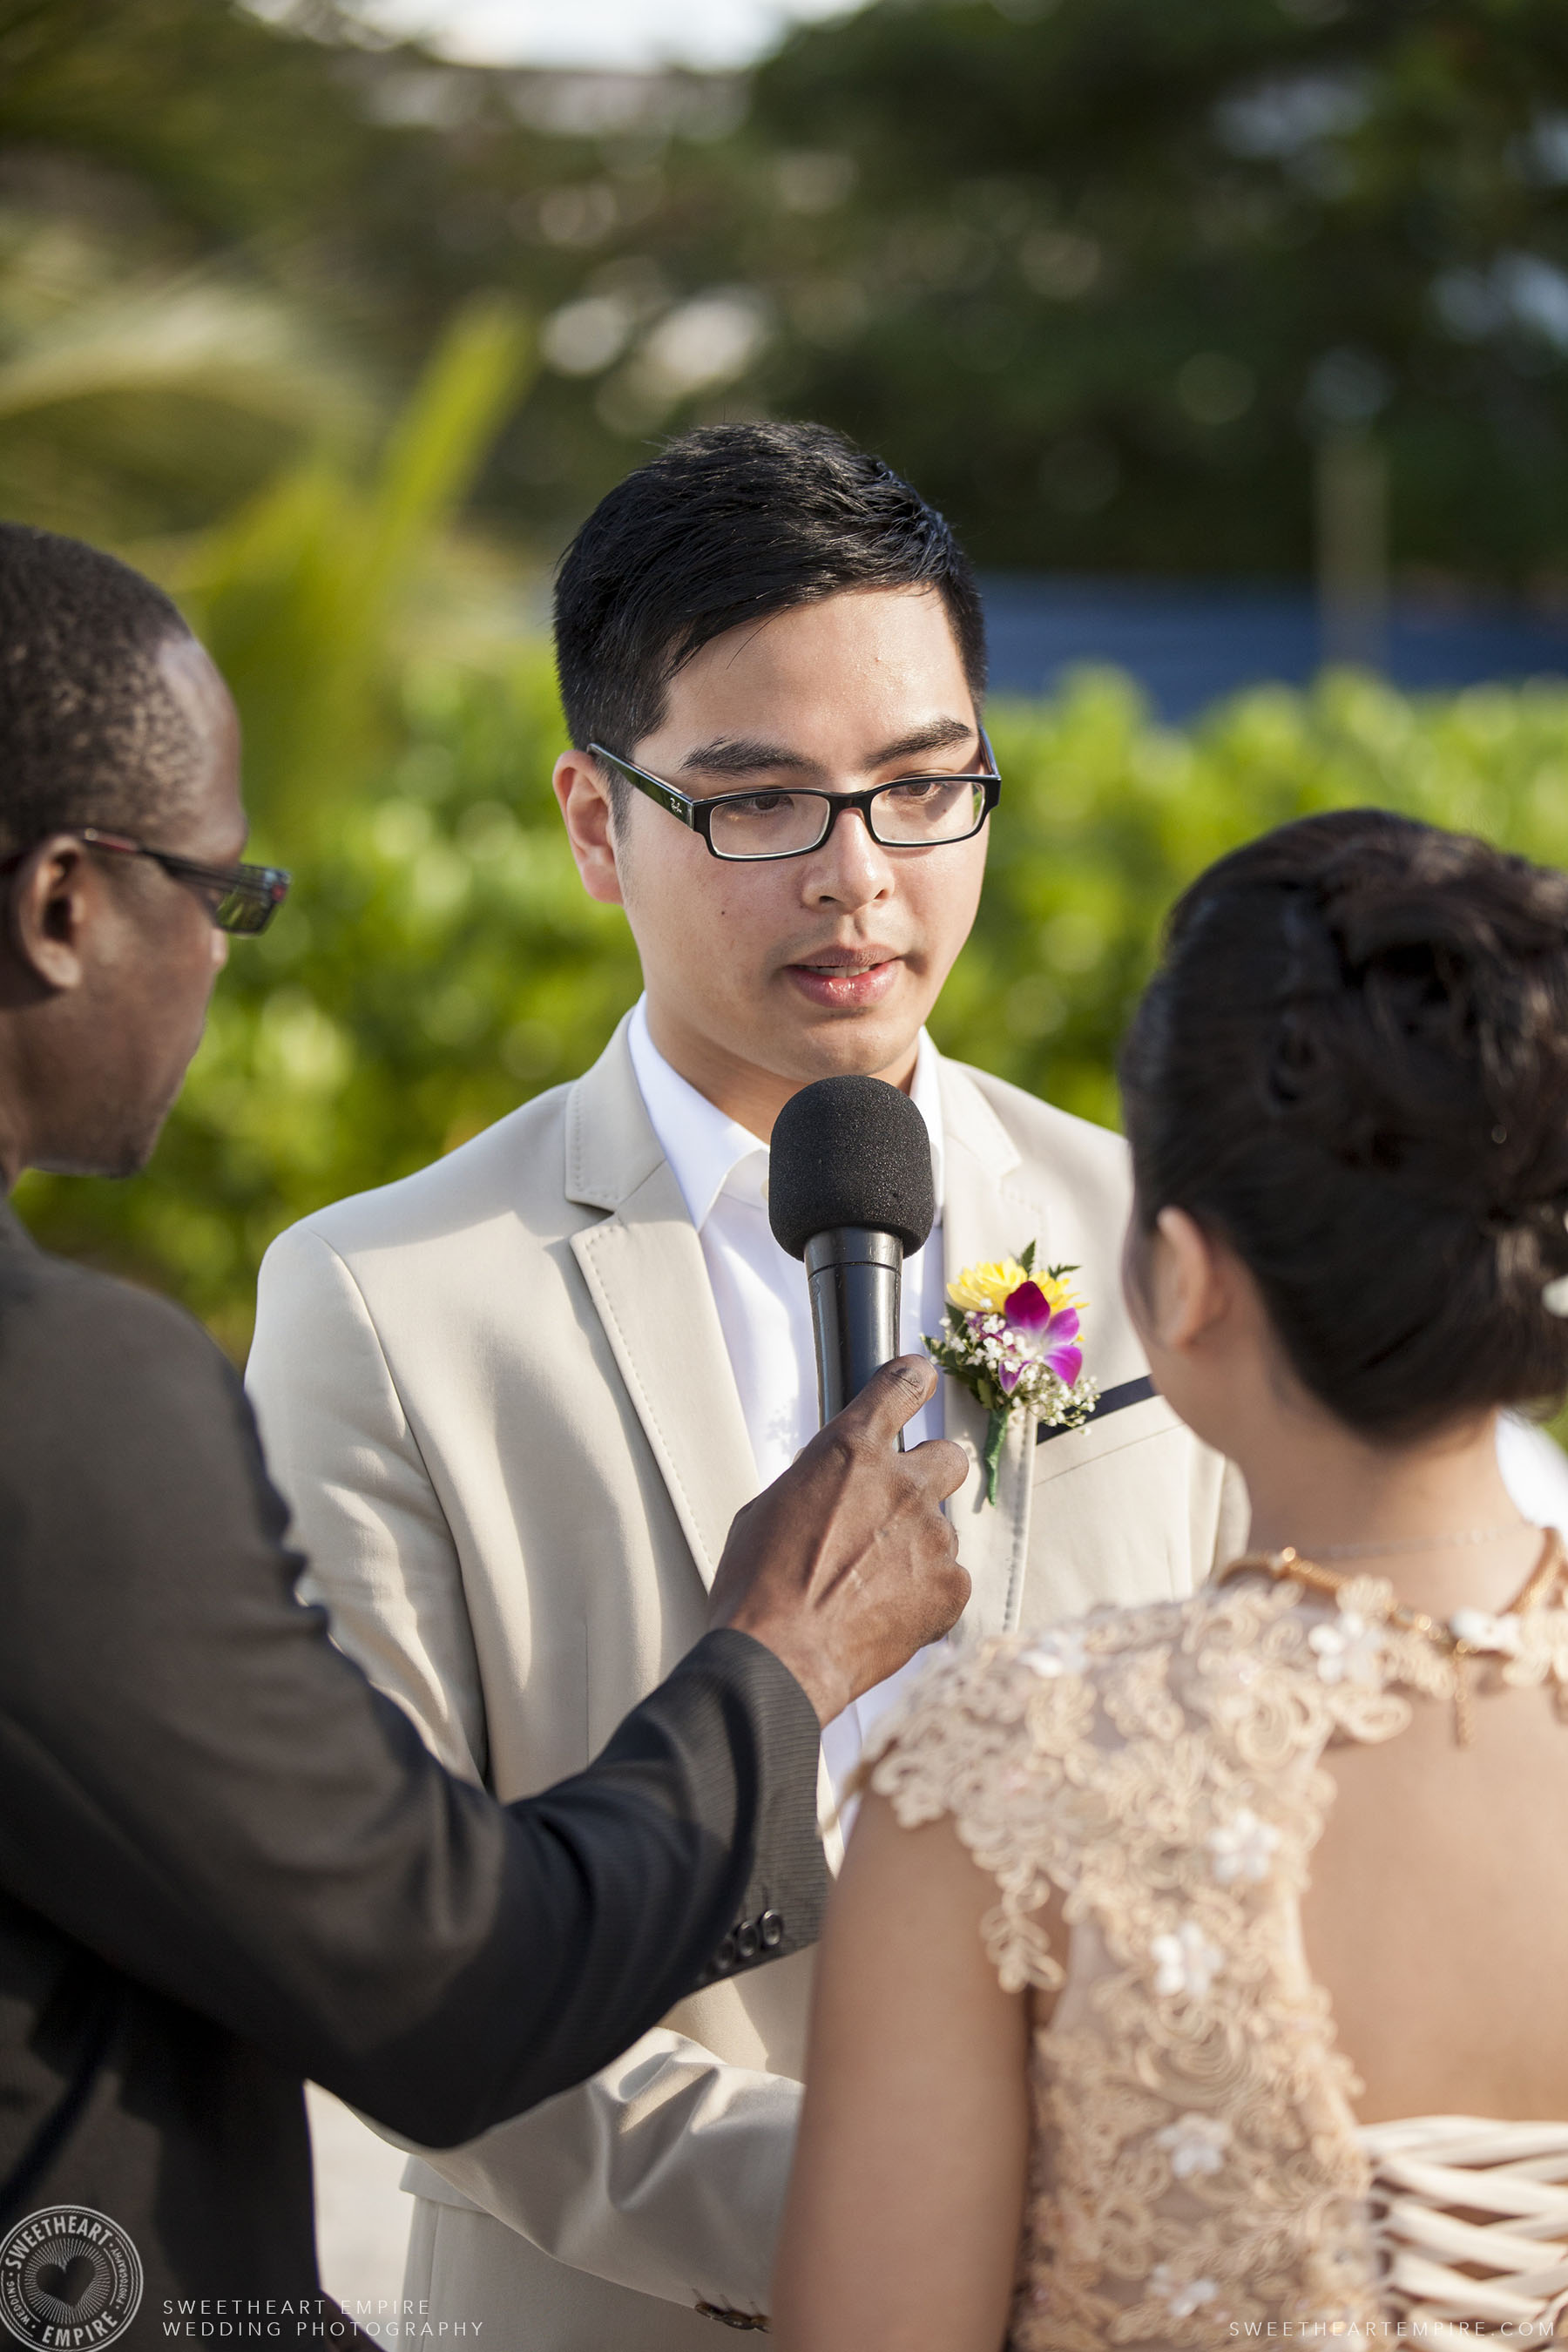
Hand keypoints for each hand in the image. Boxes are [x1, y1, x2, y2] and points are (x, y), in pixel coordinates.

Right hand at [708, 1357, 969, 1725]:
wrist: (778, 1658)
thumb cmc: (757, 1588)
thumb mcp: (768, 1511)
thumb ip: (816, 1486)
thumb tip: (831, 1493)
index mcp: (848, 1452)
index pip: (899, 1388)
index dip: (913, 1379)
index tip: (922, 1377)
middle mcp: (901, 1484)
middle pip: (948, 1457)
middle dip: (930, 1475)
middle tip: (901, 1506)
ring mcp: (932, 1536)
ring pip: (940, 1531)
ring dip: (916, 1550)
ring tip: (870, 1589)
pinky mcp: (950, 1588)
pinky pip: (950, 1580)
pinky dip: (927, 1596)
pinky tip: (887, 1615)